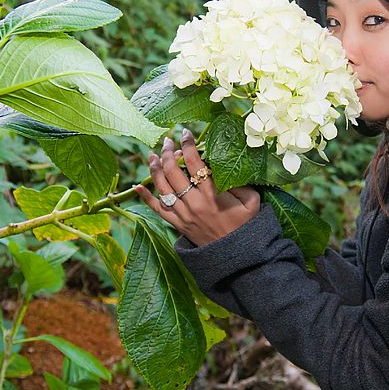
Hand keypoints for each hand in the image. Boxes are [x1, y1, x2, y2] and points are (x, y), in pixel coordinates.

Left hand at [135, 128, 260, 245]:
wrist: (237, 257)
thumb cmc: (247, 225)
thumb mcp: (251, 201)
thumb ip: (239, 182)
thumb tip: (225, 165)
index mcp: (212, 195)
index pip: (195, 163)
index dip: (188, 145)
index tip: (185, 133)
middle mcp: (194, 203)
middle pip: (173, 172)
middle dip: (168, 152)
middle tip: (167, 141)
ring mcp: (183, 215)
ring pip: (162, 188)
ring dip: (154, 169)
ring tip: (152, 154)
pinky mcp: (178, 225)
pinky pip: (157, 210)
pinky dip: (146, 197)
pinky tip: (137, 185)